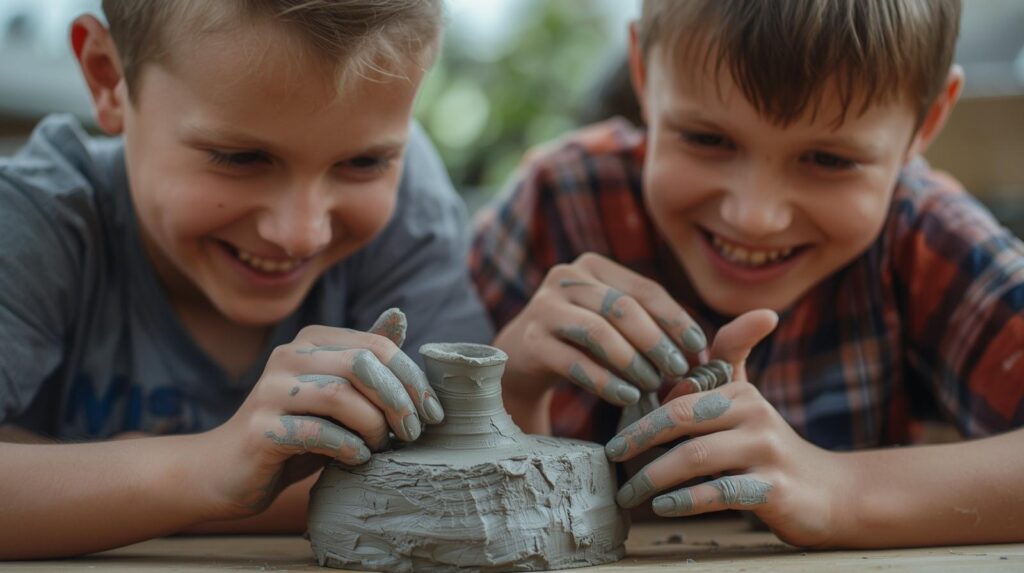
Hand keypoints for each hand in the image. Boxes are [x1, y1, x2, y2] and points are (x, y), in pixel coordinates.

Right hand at [196, 308, 442, 520]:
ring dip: (374, 427)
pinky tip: (357, 459)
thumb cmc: (296, 429)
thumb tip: (399, 316)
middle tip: (413, 433)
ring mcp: (270, 390)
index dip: (413, 379)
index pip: (377, 346)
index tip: (433, 414)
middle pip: (362, 365)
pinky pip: (316, 433)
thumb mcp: (337, 391)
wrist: (229, 469)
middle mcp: (289, 356)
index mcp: (312, 340)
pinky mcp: (260, 429)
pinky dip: (348, 448)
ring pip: (341, 396)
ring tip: (382, 447)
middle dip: (398, 401)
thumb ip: (365, 358)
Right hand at [494, 253, 706, 408]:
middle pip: (623, 308)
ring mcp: (543, 306)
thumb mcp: (612, 322)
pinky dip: (605, 381)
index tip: (700, 347)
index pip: (644, 289)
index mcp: (593, 266)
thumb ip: (649, 324)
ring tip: (652, 386)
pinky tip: (627, 397)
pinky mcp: (531, 339)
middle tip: (678, 371)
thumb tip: (702, 346)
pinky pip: (574, 362)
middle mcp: (566, 277)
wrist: (522, 358)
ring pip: (598, 332)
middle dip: (656, 342)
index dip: (675, 318)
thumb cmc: (582, 342)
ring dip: (632, 362)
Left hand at [606, 310, 852, 547]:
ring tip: (628, 492)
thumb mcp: (745, 402)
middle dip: (639, 437)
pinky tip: (664, 506)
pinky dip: (686, 500)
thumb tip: (681, 353)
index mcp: (739, 391)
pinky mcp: (774, 488)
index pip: (679, 394)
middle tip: (611, 457)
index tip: (614, 437)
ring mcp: (765, 450)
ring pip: (696, 455)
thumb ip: (719, 367)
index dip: (643, 412)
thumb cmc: (766, 447)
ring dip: (652, 476)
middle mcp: (753, 413)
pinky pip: (720, 492)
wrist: (828, 492)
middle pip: (682, 417)